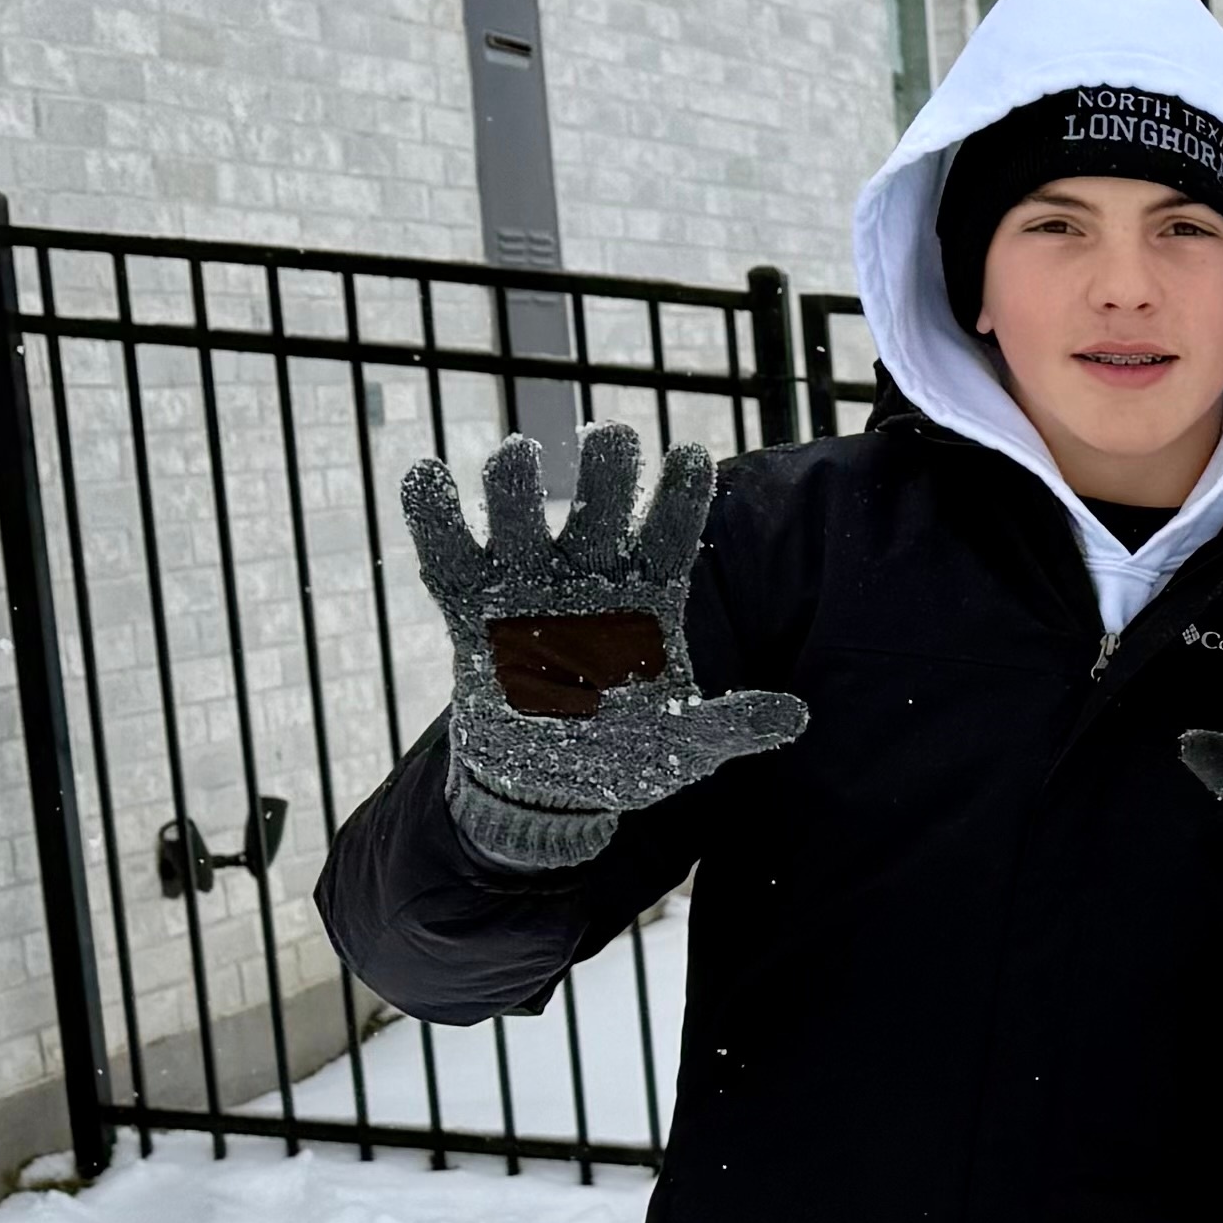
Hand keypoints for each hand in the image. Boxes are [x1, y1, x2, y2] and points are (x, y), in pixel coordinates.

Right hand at [400, 428, 806, 869]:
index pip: (670, 535)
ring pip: (522, 521)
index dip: (680, 496)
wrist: (548, 786)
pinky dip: (432, 517)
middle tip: (610, 435)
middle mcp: (587, 579)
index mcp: (645, 598)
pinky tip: (426, 474)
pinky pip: (448, 556)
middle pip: (598, 510)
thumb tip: (797, 719)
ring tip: (519, 454)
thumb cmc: (624, 752)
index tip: (690, 455)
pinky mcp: (471, 611)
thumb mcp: (683, 747)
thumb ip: (733, 726)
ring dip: (517, 487)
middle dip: (604, 472)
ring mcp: (527, 590)